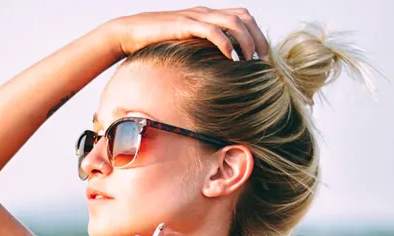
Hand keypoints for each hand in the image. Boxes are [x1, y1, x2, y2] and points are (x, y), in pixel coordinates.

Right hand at [108, 7, 269, 60]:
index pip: (242, 16)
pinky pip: (212, 31)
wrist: (130, 32)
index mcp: (207, 14)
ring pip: (233, 22)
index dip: (256, 32)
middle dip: (257, 37)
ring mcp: (196, 17)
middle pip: (243, 16)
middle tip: (262, 58)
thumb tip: (215, 66)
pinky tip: (231, 59)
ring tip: (249, 60)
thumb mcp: (184, 43)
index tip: (261, 54)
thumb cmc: (155, 41)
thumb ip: (200, 47)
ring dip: (245, 41)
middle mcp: (206, 12)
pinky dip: (225, 44)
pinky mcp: (186, 25)